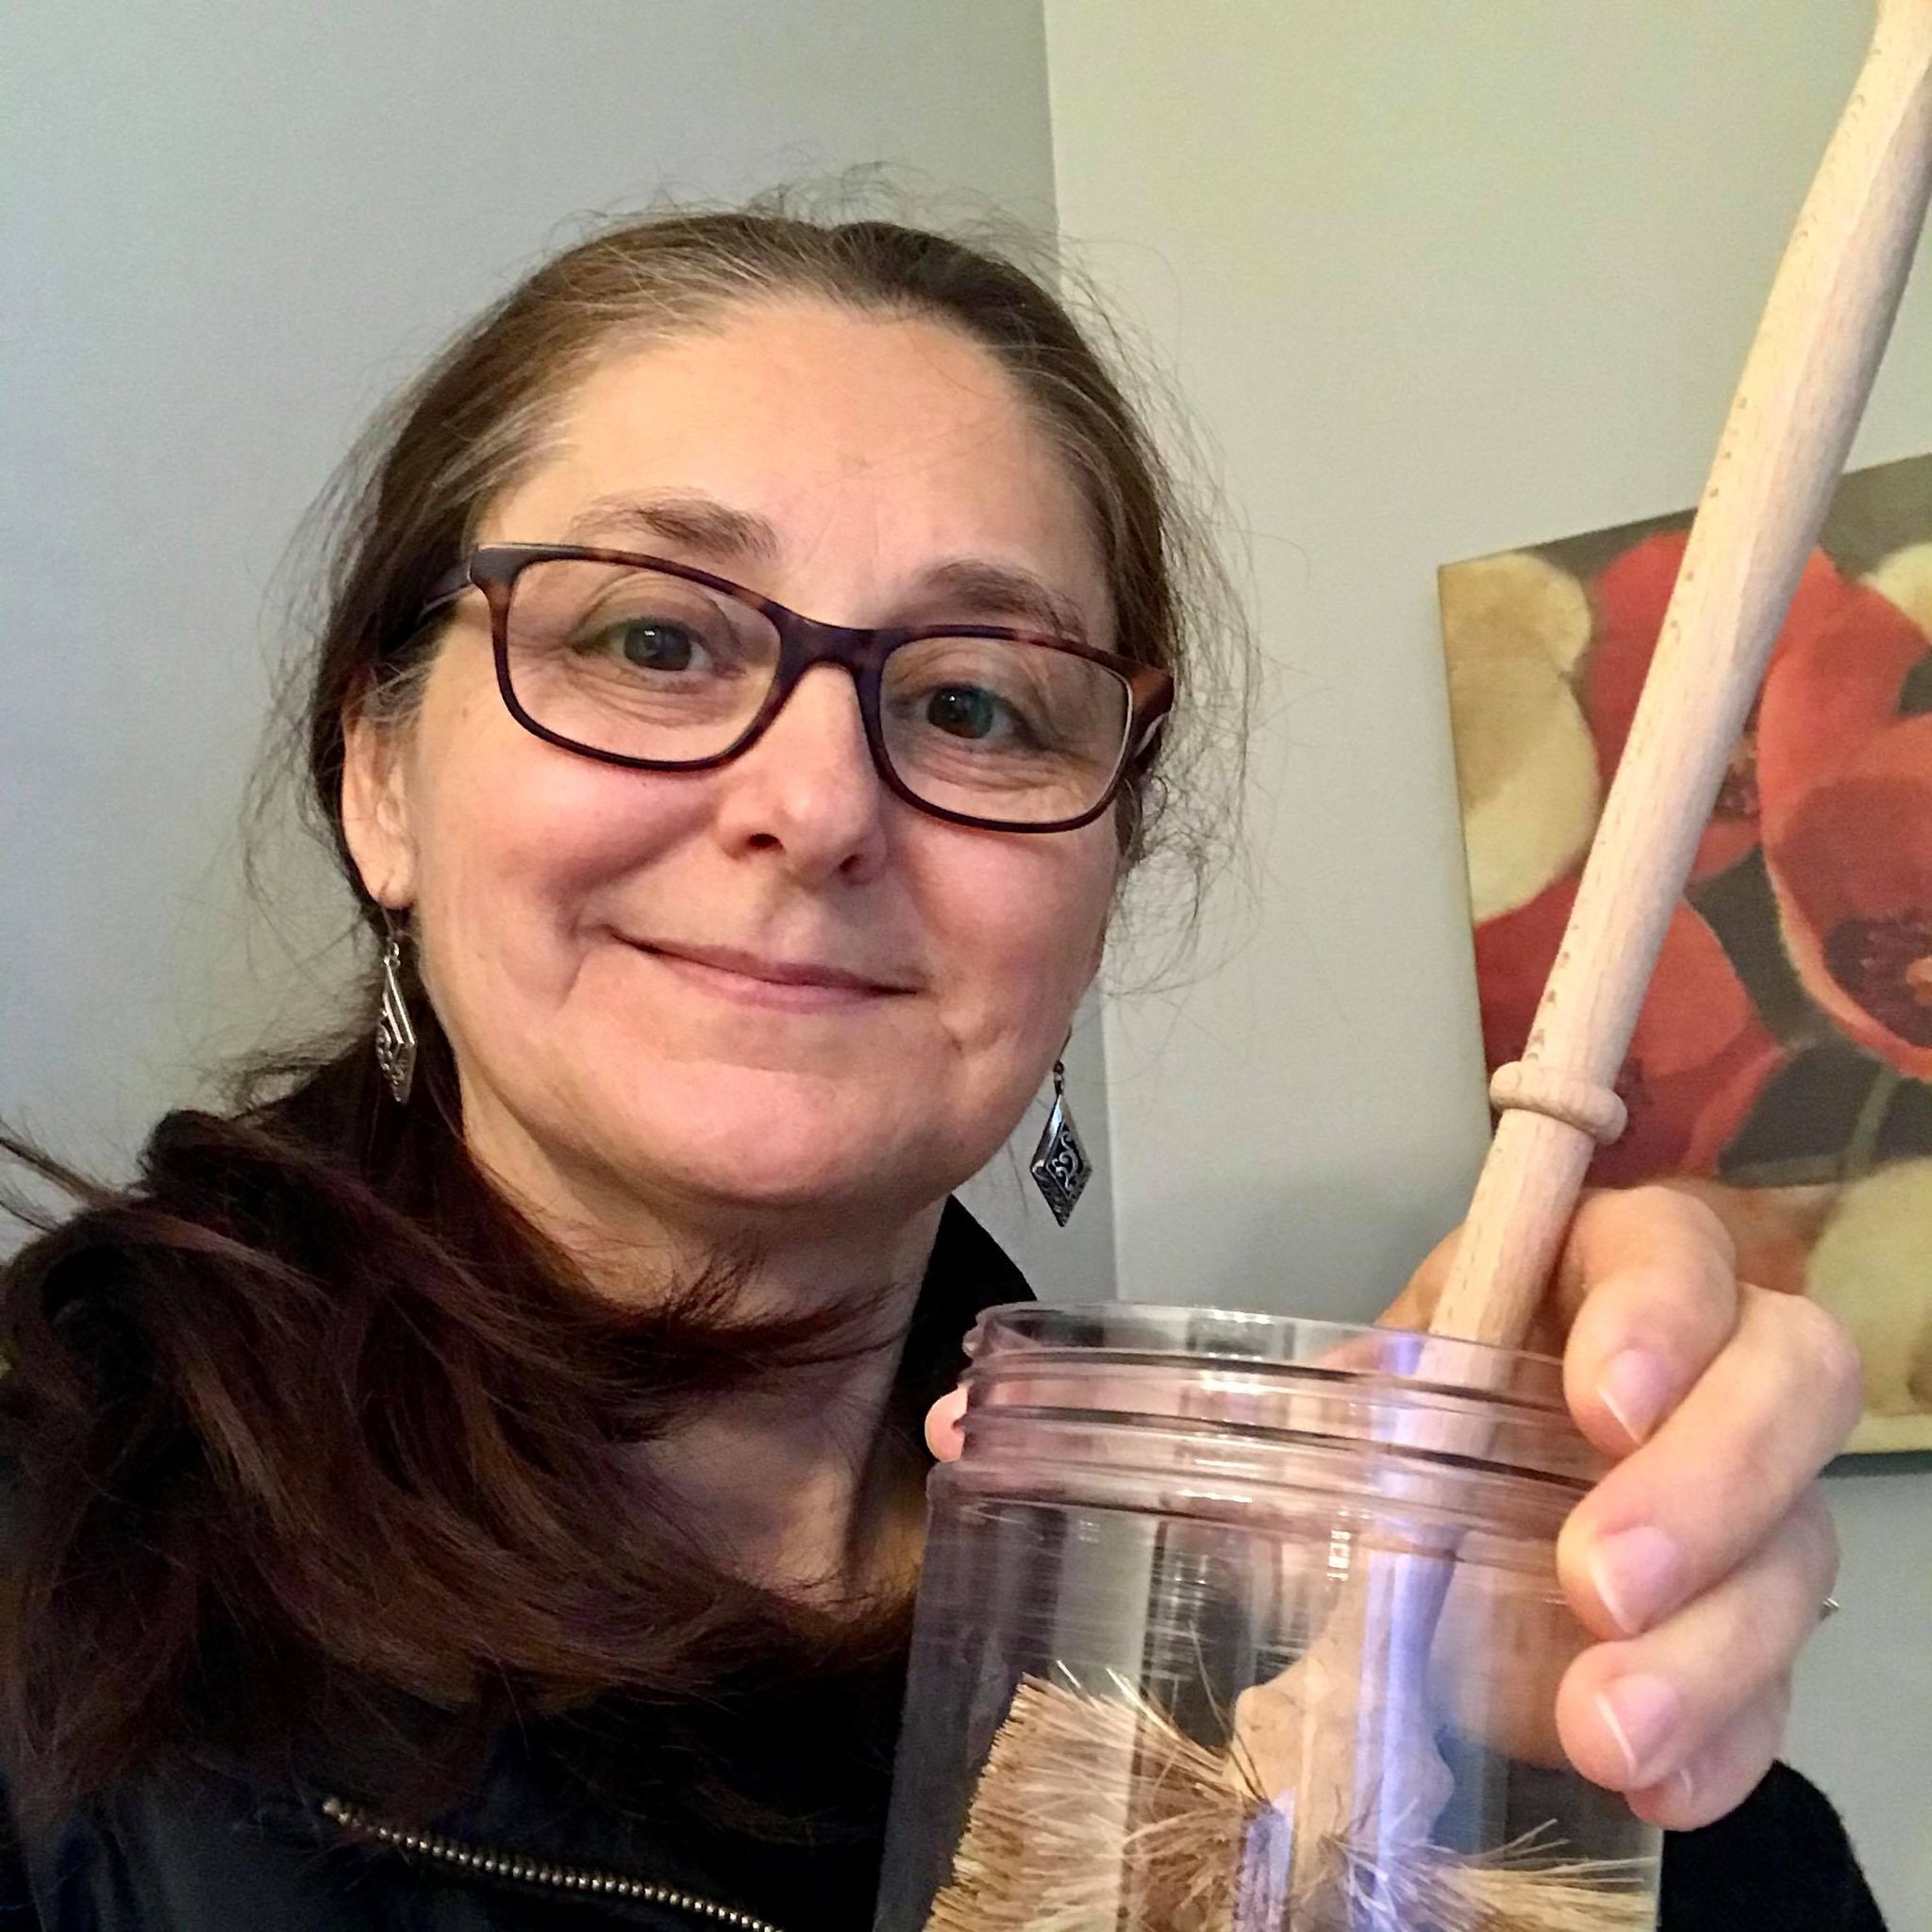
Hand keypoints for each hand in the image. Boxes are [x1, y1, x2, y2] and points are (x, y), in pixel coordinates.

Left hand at [1388, 1184, 1859, 1828]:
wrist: (1427, 1552)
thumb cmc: (1400, 1422)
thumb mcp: (1361, 1395)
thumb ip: (1337, 1405)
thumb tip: (1278, 1438)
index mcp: (1598, 1271)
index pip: (1673, 1245)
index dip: (1659, 1313)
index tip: (1600, 1408)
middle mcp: (1708, 1366)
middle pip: (1791, 1378)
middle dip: (1707, 1482)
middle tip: (1597, 1582)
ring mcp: (1753, 1501)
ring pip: (1797, 1545)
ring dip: (1707, 1646)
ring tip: (1601, 1726)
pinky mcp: (1753, 1630)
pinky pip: (1779, 1688)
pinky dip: (1720, 1742)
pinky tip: (1653, 1780)